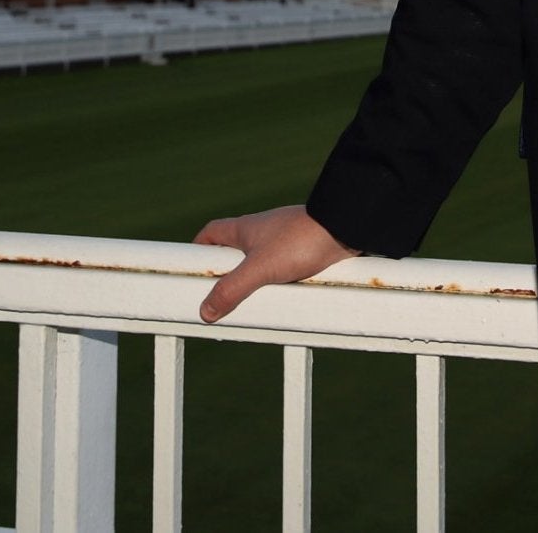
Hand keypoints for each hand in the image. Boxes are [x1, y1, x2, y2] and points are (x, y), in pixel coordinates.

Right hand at [192, 204, 356, 322]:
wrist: (345, 227)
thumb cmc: (301, 239)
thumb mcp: (259, 269)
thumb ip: (232, 289)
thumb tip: (205, 310)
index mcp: (244, 229)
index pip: (211, 233)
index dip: (199, 249)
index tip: (192, 269)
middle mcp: (262, 232)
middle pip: (234, 252)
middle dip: (227, 273)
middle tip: (221, 297)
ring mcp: (283, 242)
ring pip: (260, 263)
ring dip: (254, 281)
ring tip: (252, 304)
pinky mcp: (303, 252)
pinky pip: (283, 270)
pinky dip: (278, 284)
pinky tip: (282, 299)